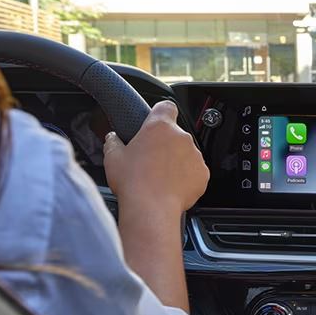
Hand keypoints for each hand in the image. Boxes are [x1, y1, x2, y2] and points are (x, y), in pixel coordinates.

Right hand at [104, 101, 209, 215]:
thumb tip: (112, 138)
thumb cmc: (132, 182)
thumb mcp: (113, 157)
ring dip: (176, 161)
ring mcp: (195, 155)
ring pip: (186, 153)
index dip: (160, 113)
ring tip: (160, 177)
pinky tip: (171, 187)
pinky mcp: (203, 173)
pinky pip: (195, 171)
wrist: (151, 208)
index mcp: (159, 126)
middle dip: (165, 144)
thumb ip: (113, 141)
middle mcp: (181, 137)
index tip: (155, 121)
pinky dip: (187, 177)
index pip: (166, 106)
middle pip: (175, 134)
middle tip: (151, 160)